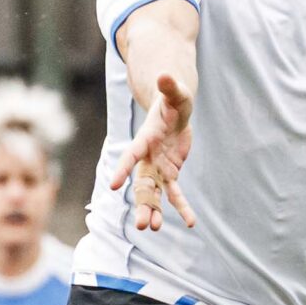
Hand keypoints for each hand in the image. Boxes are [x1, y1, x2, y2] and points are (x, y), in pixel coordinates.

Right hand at [107, 71, 195, 230]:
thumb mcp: (175, 93)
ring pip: (154, 194)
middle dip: (142, 203)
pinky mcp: (170, 173)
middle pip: (142, 184)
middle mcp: (148, 158)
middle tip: (142, 225)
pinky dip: (182, 208)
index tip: (114, 186)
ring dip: (154, 211)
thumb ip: (169, 87)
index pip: (131, 156)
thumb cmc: (173, 100)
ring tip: (152, 229)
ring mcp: (158, 168)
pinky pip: (175, 194)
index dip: (123, 169)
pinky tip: (191, 222)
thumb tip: (165, 75)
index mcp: (145, 140)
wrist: (174, 111)